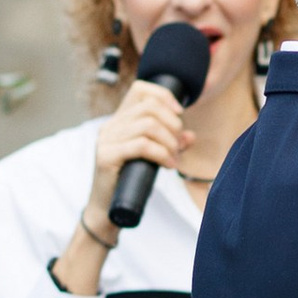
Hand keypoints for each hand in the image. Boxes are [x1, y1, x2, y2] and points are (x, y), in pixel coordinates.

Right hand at [76, 87, 191, 238]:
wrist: (107, 208)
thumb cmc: (130, 181)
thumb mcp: (154, 158)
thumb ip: (171, 144)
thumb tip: (190, 136)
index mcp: (119, 120)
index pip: (140, 89)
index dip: (163, 96)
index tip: (179, 113)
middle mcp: (111, 125)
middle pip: (149, 107)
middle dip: (172, 124)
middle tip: (178, 145)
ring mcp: (106, 140)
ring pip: (147, 126)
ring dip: (169, 141)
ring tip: (173, 157)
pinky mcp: (106, 156)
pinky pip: (141, 146)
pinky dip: (161, 154)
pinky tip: (168, 164)